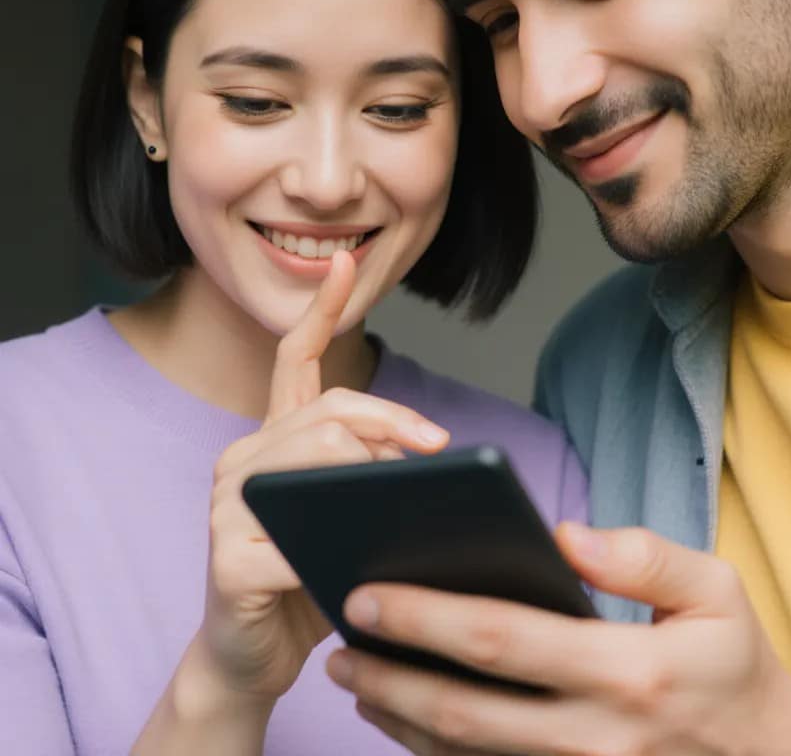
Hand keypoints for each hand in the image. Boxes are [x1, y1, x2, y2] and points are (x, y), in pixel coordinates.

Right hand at [194, 250, 450, 704]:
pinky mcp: (225, 557)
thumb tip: (423, 453)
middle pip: (330, 412)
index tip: (344, 263)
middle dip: (393, 422)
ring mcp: (225, 505)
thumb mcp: (345, 511)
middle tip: (436, 447)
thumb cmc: (309, 575)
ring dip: (372, 476)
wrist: (251, 657)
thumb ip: (369, 472)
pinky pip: (297, 535)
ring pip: (317, 456)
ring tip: (401, 507)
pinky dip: (337, 546)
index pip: (296, 360)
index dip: (321, 309)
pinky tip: (353, 567)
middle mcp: (241, 459)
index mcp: (272, 440)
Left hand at [326, 523, 790, 755]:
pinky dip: (431, 750)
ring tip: (351, 672)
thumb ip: (644, 556)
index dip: (427, 617)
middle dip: (389, 670)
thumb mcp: (717, 590)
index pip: (502, 639)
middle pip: (464, 707)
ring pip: (463, 753)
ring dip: (397, 714)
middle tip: (338, 636)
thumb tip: (567, 535)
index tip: (370, 593)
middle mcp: (592, 736)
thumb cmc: (735, 665)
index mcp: (625, 672)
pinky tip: (400, 717)